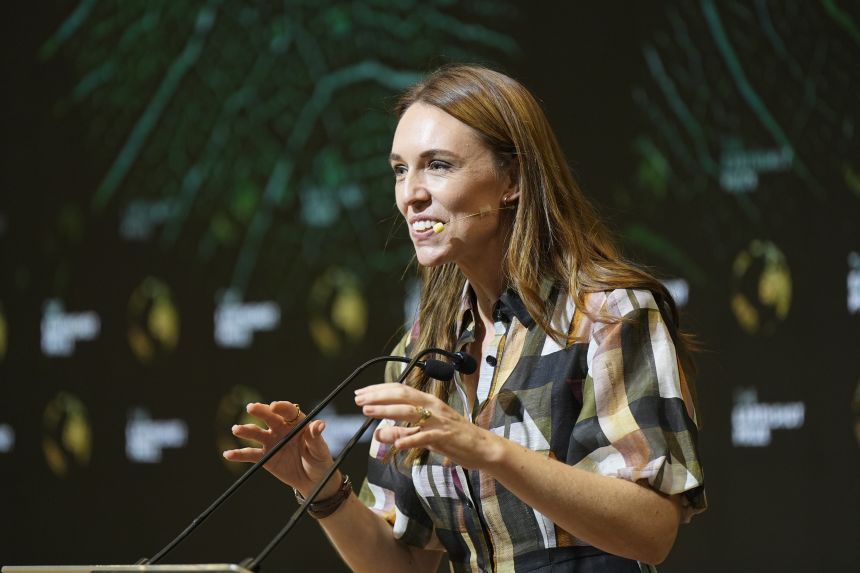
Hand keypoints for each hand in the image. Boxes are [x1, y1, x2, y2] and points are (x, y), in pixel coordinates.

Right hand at [222, 401, 336, 496]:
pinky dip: (238, 454)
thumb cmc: (319, 461)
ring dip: (246, 430)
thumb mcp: (320, 450)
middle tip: (251, 408)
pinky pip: (250, 454)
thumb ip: (316, 438)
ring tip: (236, 429)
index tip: (274, 407)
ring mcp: (271, 442)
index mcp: (297, 423)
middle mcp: (282, 429)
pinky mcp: (264, 457)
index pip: (288, 411)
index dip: (281, 407)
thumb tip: (319, 424)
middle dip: (260, 411)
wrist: (312, 480)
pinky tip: (228, 454)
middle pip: (269, 417)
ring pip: (257, 433)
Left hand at [354, 385, 500, 469]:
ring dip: (386, 411)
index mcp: (428, 402)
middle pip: (401, 396)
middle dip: (378, 397)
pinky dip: (409, 439)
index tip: (361, 394)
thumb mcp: (424, 435)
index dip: (379, 390)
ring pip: (409, 412)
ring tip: (368, 412)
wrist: (483, 448)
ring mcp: (439, 421)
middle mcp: (433, 407)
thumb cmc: (454, 439)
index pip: (400, 390)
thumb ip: (402, 434)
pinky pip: (425, 437)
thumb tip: (378, 433)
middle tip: (359, 400)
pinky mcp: (445, 437)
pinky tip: (396, 444)